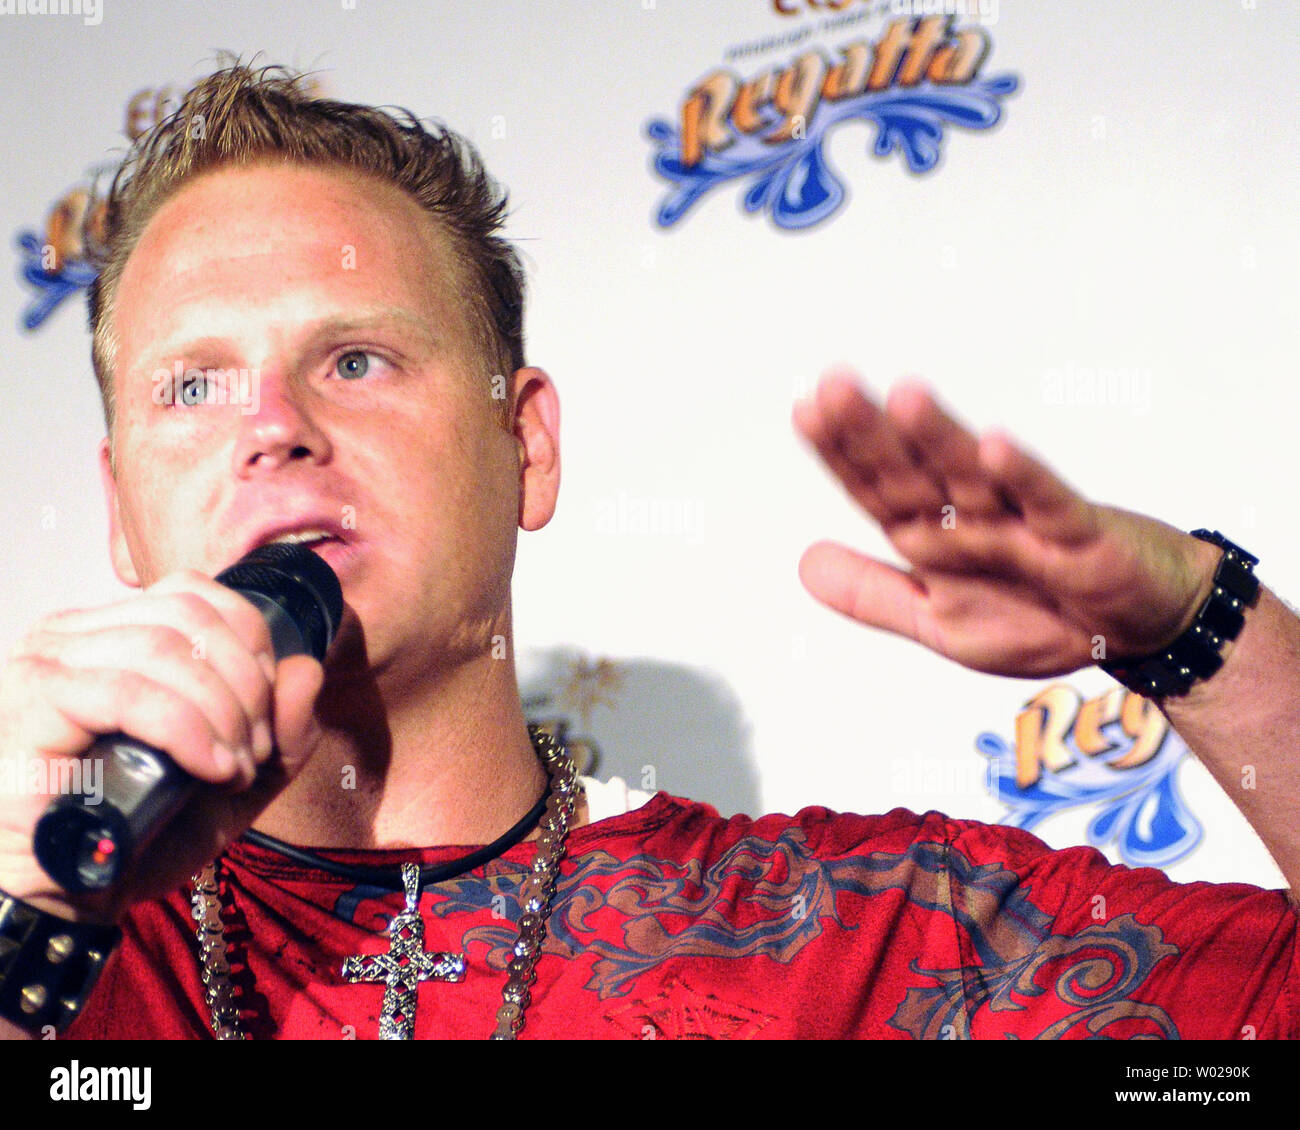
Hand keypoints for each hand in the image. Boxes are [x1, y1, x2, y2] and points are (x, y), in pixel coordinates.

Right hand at [0, 571, 325, 921]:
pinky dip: (186, 729)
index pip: (198, 594)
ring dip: (223, 711)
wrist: (70, 896)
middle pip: (190, 618)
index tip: (269, 714)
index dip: (252, 645)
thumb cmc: (141, 833)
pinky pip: (127, 693)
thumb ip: (285, 730)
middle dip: (247, 683)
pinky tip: (211, 768)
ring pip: (163, 650)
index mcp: (115, 632)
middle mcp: (73, 634)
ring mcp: (46, 664)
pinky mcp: (33, 704)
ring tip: (235, 768)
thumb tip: (307, 668)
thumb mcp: (238, 779)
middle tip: (255, 749)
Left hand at [792, 370, 1222, 678]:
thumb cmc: (1040, 617)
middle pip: (914, 473)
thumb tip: (802, 564)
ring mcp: (1024, 524)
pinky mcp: (1079, 537)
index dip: (841, 454)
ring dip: (940, 439)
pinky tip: (994, 446)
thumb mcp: (941, 624)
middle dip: (872, 434)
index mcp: (933, 538)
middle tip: (834, 386)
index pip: (876, 490)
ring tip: (905, 399)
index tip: (805, 410)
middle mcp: (971, 520)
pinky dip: (1023, 478)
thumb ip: (874, 595)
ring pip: (973, 477)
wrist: (1137, 633)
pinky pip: (1048, 504)